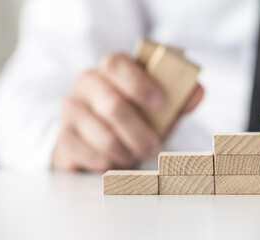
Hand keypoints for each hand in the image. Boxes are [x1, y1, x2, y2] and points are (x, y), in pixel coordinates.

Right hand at [52, 52, 203, 171]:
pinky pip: (92, 156)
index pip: (116, 64)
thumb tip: (196, 91)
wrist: (98, 144)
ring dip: (127, 152)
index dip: (138, 83)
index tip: (159, 102)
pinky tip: (115, 162)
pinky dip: (111, 164)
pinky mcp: (63, 140)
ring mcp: (71, 111)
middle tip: (154, 148)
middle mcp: (86, 84)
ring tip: (134, 155)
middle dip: (140, 132)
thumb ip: (179, 99)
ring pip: (105, 137)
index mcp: (110, 69)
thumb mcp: (160, 109)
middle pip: (113, 105)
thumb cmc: (135, 120)